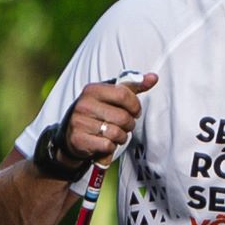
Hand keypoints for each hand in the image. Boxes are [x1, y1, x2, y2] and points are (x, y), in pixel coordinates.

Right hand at [36, 72, 156, 177]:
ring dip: (121, 137)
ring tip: (116, 135)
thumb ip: (133, 87)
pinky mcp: (79, 140)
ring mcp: (79, 122)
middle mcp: (84, 104)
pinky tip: (105, 143)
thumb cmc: (97, 113)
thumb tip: (154, 77)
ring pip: (117, 133)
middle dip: (129, 124)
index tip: (135, 111)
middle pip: (123, 117)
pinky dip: (111, 147)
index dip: (135, 106)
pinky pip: (107, 146)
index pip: (124, 95)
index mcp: (93, 90)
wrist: (71, 134)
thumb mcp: (112, 96)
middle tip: (125, 125)